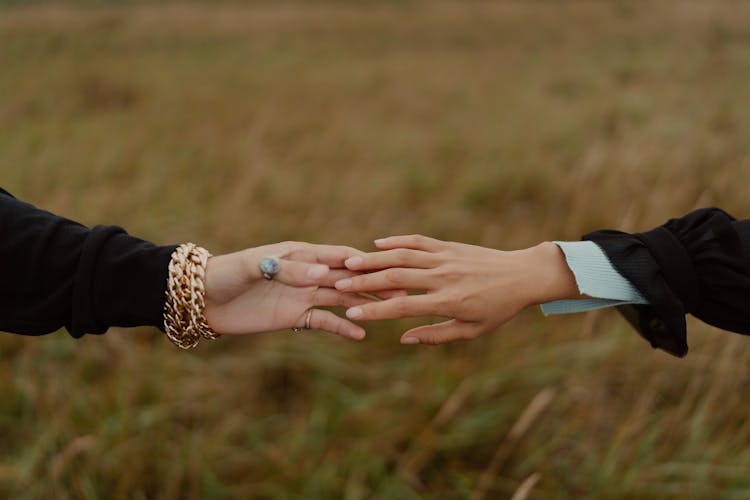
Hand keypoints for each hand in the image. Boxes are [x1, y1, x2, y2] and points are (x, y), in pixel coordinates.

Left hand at [204, 242, 373, 339]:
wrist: (203, 299)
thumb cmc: (226, 273)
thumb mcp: (254, 266)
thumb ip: (288, 269)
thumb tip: (324, 272)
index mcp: (300, 254)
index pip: (339, 256)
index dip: (362, 262)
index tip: (387, 268)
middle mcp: (307, 273)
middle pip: (347, 279)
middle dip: (373, 284)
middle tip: (400, 292)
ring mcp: (303, 295)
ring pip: (341, 299)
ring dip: (364, 304)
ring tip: (389, 311)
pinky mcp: (295, 316)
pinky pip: (324, 322)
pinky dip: (342, 327)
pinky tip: (361, 334)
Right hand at [335, 235, 579, 344]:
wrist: (523, 275)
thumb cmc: (499, 308)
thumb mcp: (472, 330)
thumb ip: (436, 335)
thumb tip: (403, 339)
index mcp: (448, 302)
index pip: (402, 306)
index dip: (374, 311)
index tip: (351, 313)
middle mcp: (443, 277)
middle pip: (395, 277)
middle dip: (365, 281)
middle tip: (339, 283)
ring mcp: (445, 258)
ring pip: (403, 256)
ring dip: (374, 259)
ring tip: (350, 262)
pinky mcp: (449, 246)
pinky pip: (419, 241)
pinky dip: (397, 241)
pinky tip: (378, 244)